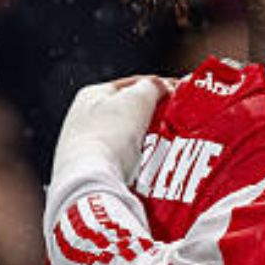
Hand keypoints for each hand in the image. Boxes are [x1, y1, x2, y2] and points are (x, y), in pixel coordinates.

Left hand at [52, 76, 172, 183]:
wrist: (90, 181)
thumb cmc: (108, 137)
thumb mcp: (137, 100)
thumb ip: (152, 87)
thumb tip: (160, 86)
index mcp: (91, 95)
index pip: (132, 84)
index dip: (159, 87)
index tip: (180, 95)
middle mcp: (84, 117)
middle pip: (129, 110)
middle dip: (154, 115)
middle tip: (177, 120)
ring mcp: (86, 143)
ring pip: (127, 135)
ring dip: (148, 138)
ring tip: (166, 145)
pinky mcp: (91, 167)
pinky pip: (123, 158)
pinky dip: (138, 158)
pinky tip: (148, 164)